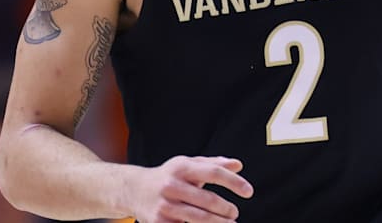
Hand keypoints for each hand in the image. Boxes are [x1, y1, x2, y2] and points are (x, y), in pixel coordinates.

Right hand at [123, 155, 253, 222]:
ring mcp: (165, 205)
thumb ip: (213, 164)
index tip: (248, 191)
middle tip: (234, 213)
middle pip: (207, 199)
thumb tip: (238, 165)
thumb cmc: (167, 176)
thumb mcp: (187, 164)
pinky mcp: (159, 222)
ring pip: (198, 218)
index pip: (213, 173)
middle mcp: (172, 185)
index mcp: (182, 168)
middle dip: (226, 209)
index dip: (233, 182)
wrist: (133, 189)